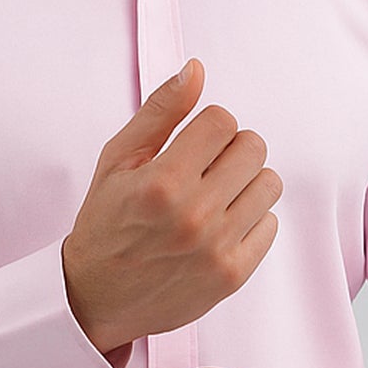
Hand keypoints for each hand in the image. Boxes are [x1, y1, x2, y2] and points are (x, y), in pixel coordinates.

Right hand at [61, 59, 284, 355]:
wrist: (96, 297)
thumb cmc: (105, 222)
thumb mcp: (118, 160)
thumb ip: (159, 112)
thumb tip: (196, 70)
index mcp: (162, 181)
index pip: (222, 120)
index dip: (208, 126)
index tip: (192, 144)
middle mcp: (193, 215)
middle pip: (254, 147)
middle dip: (231, 149)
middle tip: (206, 168)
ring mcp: (217, 248)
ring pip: (269, 183)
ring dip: (245, 182)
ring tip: (216, 195)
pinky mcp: (233, 275)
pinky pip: (271, 224)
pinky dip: (251, 219)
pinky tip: (221, 225)